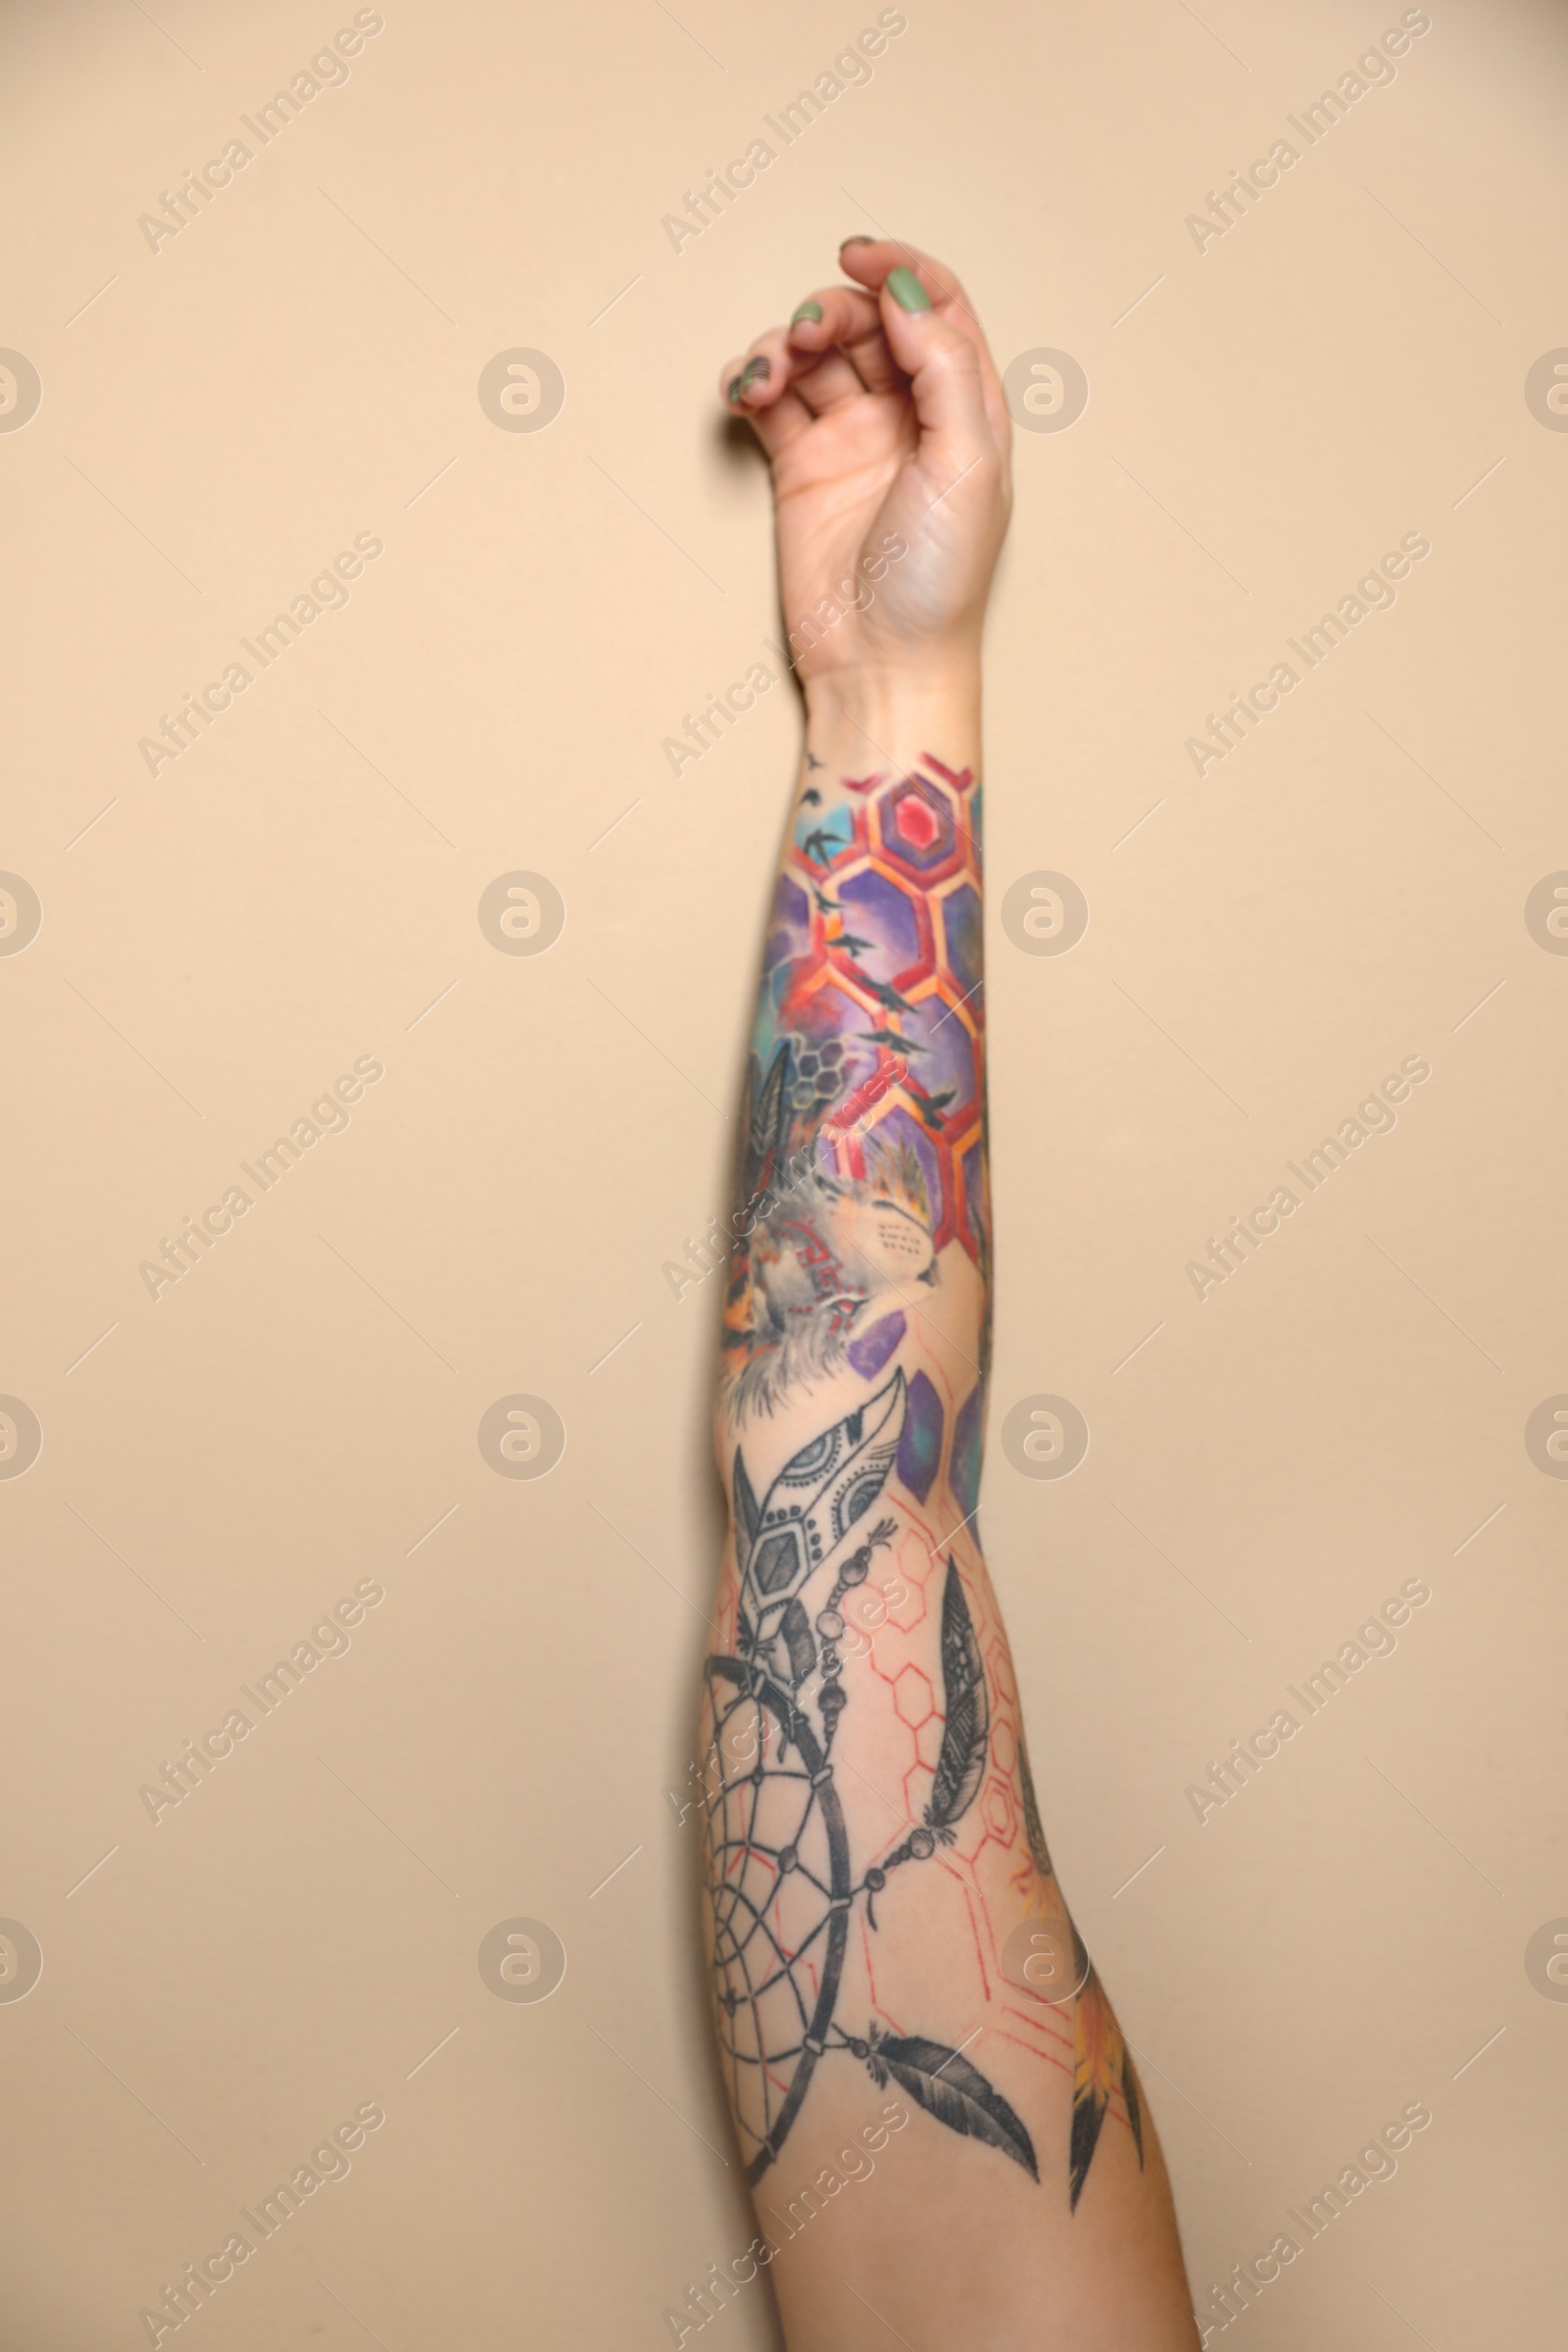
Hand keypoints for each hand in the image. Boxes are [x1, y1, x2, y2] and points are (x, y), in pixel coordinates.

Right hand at [719, 239, 1011, 703]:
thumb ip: (943, 368)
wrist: (881, 664)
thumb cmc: (938, 580)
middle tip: (809, 336)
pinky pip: (772, 401)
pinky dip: (752, 381)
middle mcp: (908, 415)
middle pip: (866, 322)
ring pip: (813, 355)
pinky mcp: (800, 468)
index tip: (856, 256)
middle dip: (831, 312)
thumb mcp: (966, 463)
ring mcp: (851, 440)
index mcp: (965, 406)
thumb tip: (904, 295)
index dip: (898, 267)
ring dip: (784, 344)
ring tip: (770, 374)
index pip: (934, 305)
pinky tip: (745, 392)